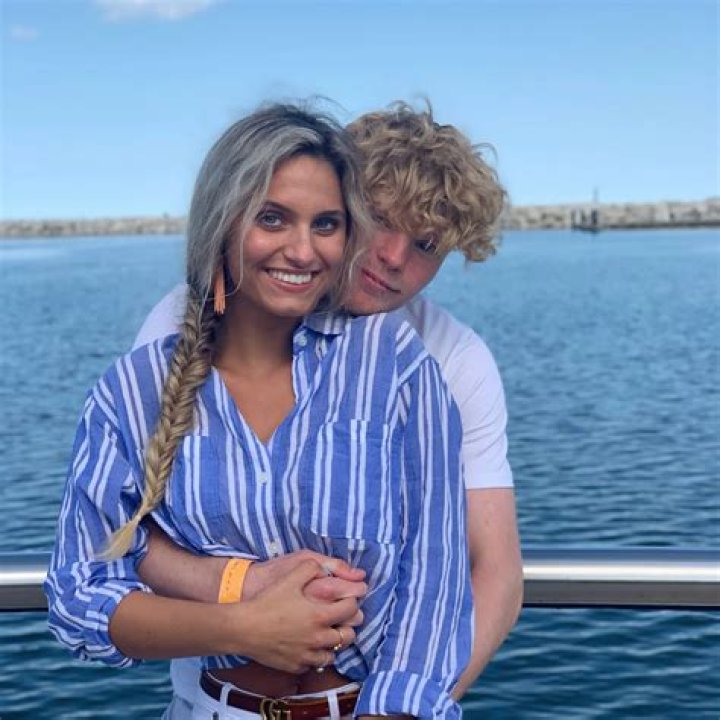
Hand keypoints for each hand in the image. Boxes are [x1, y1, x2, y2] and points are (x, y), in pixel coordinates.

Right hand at [228, 560, 361, 672]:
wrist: (243, 628)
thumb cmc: (267, 602)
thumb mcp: (289, 578)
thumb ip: (310, 567)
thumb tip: (324, 566)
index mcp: (320, 616)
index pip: (351, 609)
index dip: (352, 601)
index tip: (346, 598)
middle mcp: (318, 639)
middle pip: (348, 636)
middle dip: (347, 625)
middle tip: (339, 617)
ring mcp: (307, 655)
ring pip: (333, 655)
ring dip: (333, 644)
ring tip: (326, 634)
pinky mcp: (295, 666)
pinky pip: (313, 665)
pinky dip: (315, 657)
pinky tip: (307, 647)